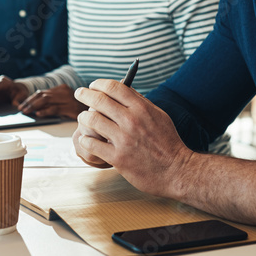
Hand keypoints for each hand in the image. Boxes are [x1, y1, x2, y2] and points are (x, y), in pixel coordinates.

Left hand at [18, 85, 85, 118]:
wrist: (98, 113)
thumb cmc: (79, 110)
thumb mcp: (65, 103)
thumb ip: (53, 103)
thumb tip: (36, 108)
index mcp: (62, 89)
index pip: (42, 92)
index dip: (30, 98)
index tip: (22, 105)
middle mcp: (64, 92)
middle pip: (43, 95)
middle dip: (30, 102)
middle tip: (21, 109)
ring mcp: (68, 99)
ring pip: (47, 100)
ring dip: (34, 106)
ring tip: (26, 112)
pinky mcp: (71, 108)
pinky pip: (55, 108)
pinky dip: (46, 111)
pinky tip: (39, 115)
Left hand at [73, 79, 192, 195]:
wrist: (177, 171)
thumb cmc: (167, 143)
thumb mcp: (159, 116)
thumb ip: (141, 103)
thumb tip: (123, 89)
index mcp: (142, 108)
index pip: (115, 87)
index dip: (99, 83)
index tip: (93, 85)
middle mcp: (132, 121)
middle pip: (99, 100)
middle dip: (85, 94)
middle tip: (79, 93)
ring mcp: (124, 140)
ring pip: (92, 120)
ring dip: (83, 117)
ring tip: (83, 118)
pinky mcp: (118, 158)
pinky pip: (92, 144)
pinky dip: (85, 139)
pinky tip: (86, 138)